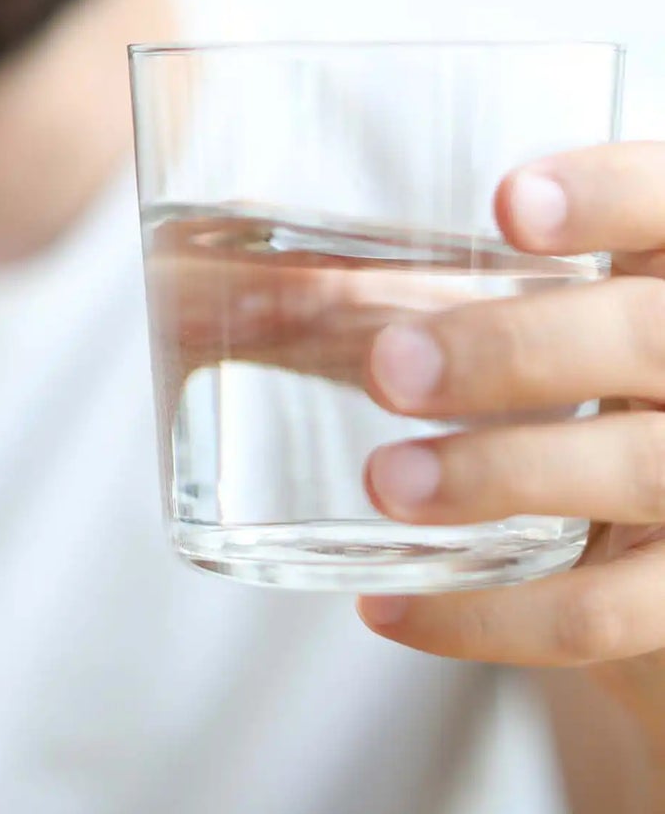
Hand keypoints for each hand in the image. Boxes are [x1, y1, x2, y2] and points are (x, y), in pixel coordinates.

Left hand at [354, 144, 664, 733]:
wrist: (642, 559)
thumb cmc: (544, 402)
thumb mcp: (487, 332)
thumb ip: (371, 306)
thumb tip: (194, 301)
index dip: (610, 195)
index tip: (507, 205)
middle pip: (654, 338)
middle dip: (519, 349)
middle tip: (390, 369)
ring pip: (643, 471)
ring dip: (502, 475)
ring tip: (384, 482)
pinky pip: (606, 616)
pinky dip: (489, 618)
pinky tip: (386, 609)